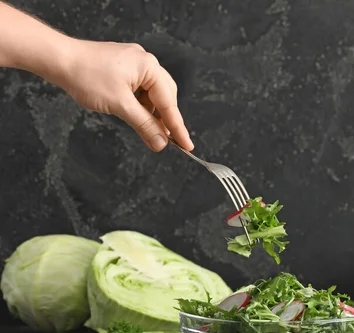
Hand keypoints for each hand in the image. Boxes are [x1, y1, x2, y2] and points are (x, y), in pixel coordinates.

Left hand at [56, 40, 193, 151]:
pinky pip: (140, 90)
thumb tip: (161, 143)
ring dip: (150, 113)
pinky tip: (134, 115)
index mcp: (149, 67)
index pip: (169, 103)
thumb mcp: (119, 105)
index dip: (177, 127)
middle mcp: (146, 62)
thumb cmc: (86, 76)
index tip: (187, 146)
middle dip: (164, 119)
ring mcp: (134, 64)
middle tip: (165, 141)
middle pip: (165, 97)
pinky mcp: (123, 68)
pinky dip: (139, 106)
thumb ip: (144, 125)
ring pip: (152, 95)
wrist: (59, 59)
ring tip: (146, 130)